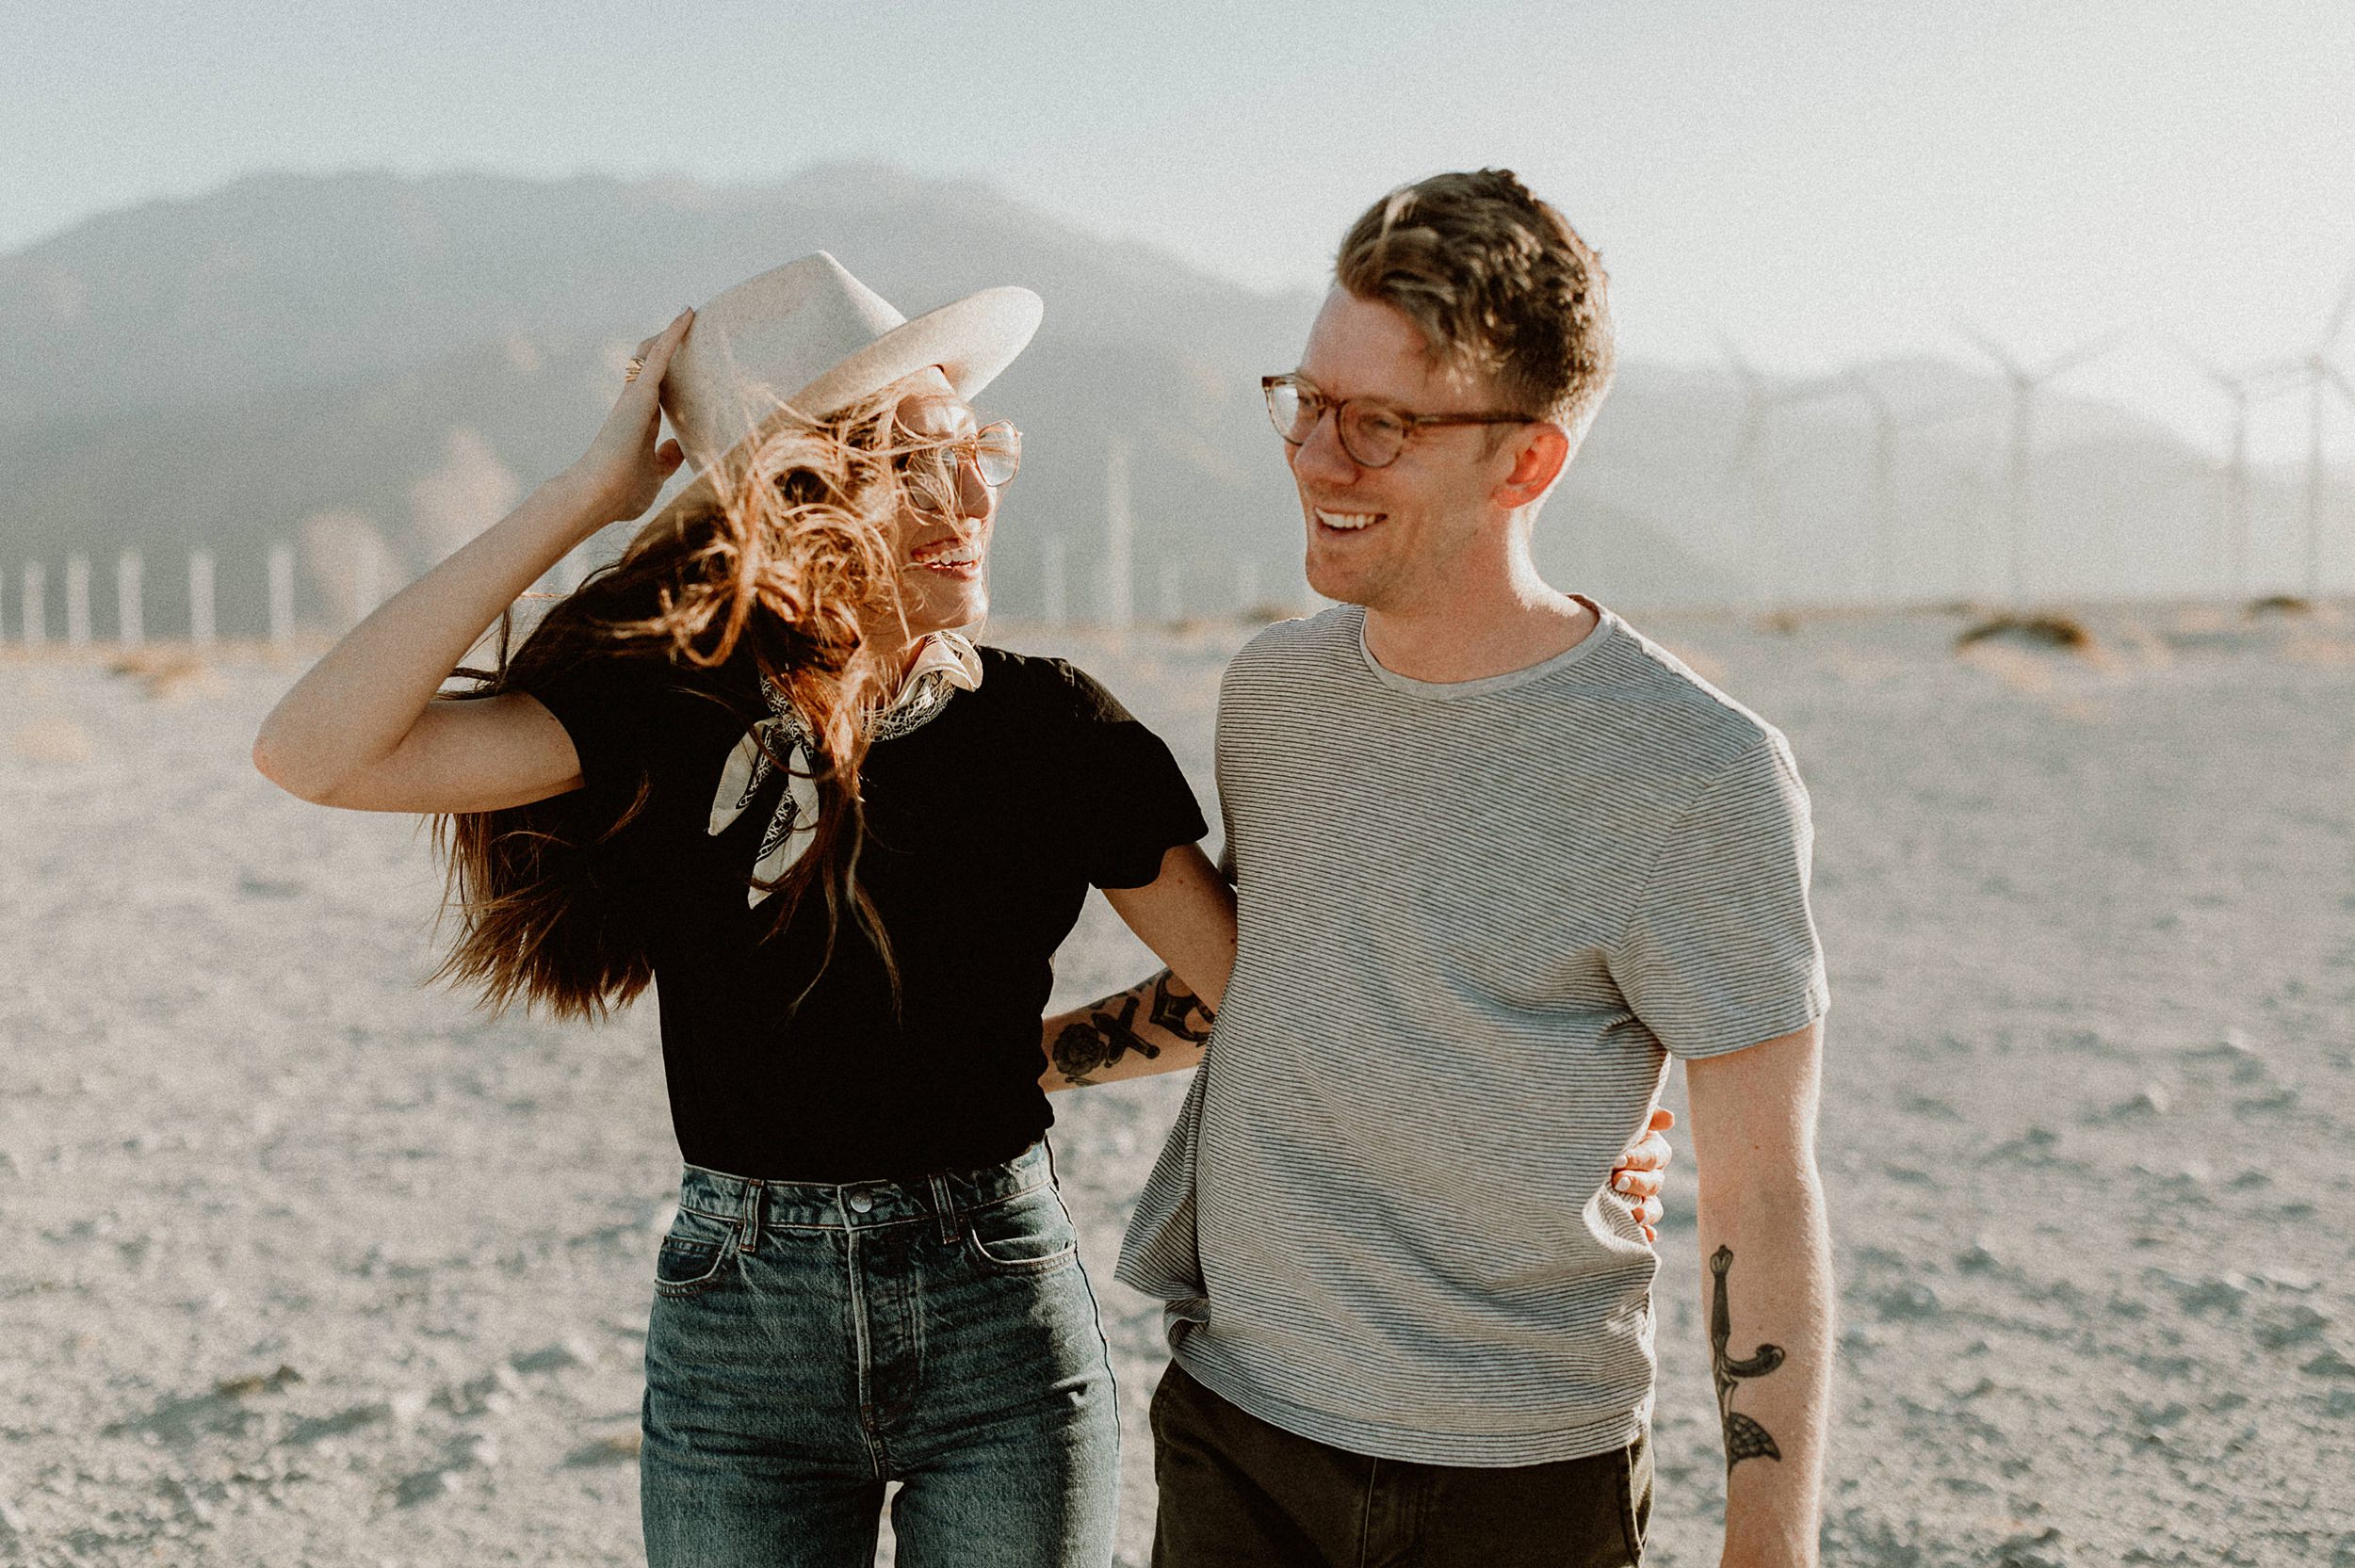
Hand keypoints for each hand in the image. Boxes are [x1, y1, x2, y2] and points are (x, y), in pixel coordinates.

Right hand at [567, 308, 693, 524]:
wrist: (597, 495)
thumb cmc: (622, 493)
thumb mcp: (654, 475)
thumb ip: (666, 460)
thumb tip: (678, 448)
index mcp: (640, 422)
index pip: (658, 390)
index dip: (672, 376)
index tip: (688, 366)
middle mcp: (636, 403)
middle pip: (653, 365)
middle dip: (670, 348)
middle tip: (693, 327)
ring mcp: (636, 396)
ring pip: (654, 353)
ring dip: (671, 334)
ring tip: (693, 314)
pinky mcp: (640, 392)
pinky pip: (660, 354)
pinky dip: (674, 333)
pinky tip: (689, 313)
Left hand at [1608, 1107, 1674, 1242]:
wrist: (1569, 1149)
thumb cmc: (1596, 1127)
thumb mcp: (1613, 1118)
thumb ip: (1642, 1117)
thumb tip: (1670, 1119)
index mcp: (1649, 1149)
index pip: (1654, 1155)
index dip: (1638, 1159)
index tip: (1616, 1161)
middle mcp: (1648, 1174)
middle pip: (1654, 1182)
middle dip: (1637, 1184)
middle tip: (1616, 1182)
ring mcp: (1640, 1198)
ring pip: (1653, 1207)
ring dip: (1647, 1212)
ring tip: (1635, 1216)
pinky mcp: (1629, 1216)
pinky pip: (1643, 1228)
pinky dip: (1645, 1234)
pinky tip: (1645, 1237)